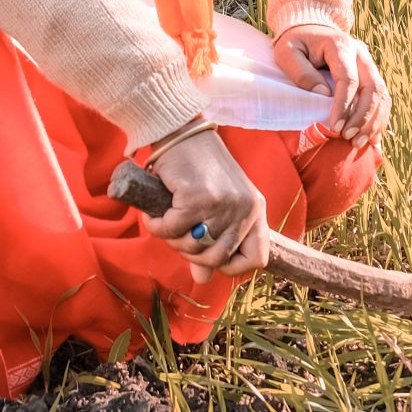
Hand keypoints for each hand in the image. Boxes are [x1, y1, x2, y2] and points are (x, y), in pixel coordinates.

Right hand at [145, 128, 268, 283]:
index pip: (258, 258)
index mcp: (255, 210)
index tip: (209, 257)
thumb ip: (212, 242)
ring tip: (167, 218)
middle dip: (191, 253)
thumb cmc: (198, 169)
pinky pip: (170, 231)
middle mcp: (245, 208)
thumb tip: (203, 279)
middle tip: (178, 233)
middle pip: (218, 259)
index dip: (231, 267)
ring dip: (172, 238)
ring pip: (192, 247)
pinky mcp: (197, 199)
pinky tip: (154, 213)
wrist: (181, 132)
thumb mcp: (214, 206)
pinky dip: (156, 226)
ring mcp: (222, 204)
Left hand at [275, 24, 388, 147]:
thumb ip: (301, 72)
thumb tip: (322, 95)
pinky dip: (379, 118)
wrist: (309, 29)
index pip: (349, 79)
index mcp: (341, 46)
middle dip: (363, 117)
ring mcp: (368, 63)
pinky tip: (372, 137)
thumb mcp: (287, 52)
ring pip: (382, 94)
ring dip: (374, 121)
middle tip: (349, 138)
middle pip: (373, 88)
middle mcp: (361, 54)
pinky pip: (382, 97)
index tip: (335, 127)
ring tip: (359, 143)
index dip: (344, 106)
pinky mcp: (370, 74)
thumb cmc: (295, 43)